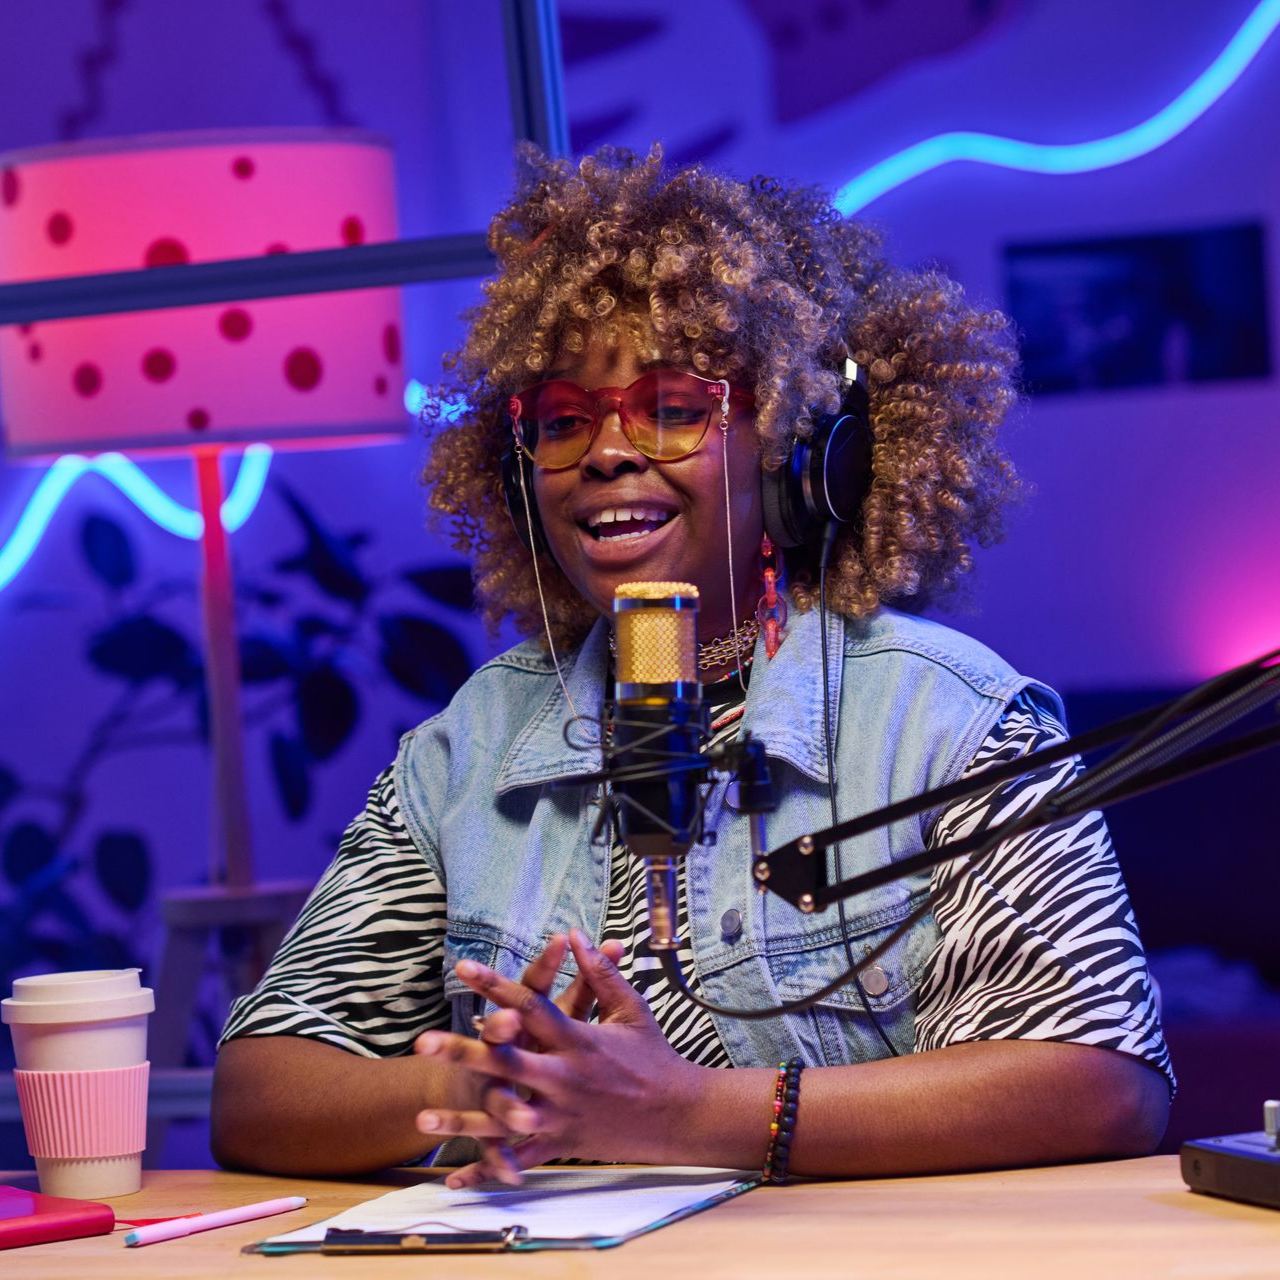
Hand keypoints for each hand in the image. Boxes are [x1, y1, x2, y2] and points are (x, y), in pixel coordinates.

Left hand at [414, 929, 699, 1186]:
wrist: (679, 1114)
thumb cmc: (654, 1056)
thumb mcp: (632, 1009)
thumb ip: (601, 972)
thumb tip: (576, 934)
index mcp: (580, 1041)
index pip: (531, 1006)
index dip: (496, 985)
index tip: (463, 968)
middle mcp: (565, 1078)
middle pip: (506, 1063)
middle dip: (464, 1053)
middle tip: (424, 1044)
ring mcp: (561, 1115)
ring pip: (505, 1120)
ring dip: (463, 1121)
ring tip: (424, 1117)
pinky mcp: (563, 1143)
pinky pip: (521, 1159)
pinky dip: (489, 1170)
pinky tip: (456, 1178)